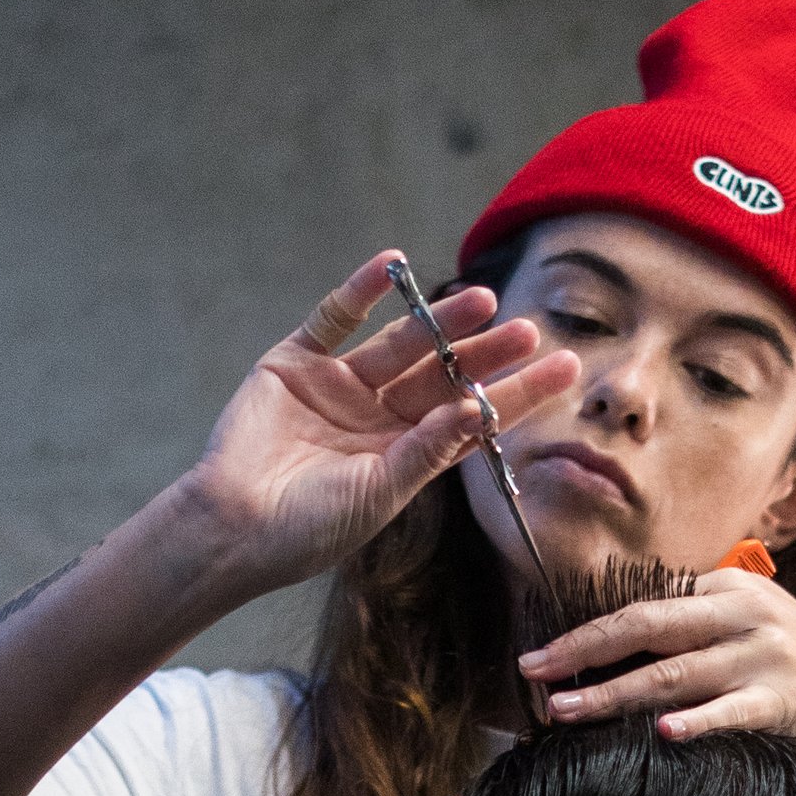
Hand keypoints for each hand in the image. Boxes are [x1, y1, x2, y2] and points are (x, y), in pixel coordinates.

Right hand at [182, 253, 577, 605]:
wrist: (231, 527)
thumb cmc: (308, 529)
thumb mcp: (379, 494)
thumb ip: (428, 450)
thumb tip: (479, 410)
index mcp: (407, 454)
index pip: (475, 416)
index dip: (518, 393)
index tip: (565, 369)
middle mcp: (380, 416)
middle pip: (445, 375)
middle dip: (486, 353)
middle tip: (531, 330)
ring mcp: (339, 386)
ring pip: (401, 344)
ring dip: (438, 320)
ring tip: (482, 300)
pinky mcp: (296, 363)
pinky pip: (335, 318)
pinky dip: (362, 290)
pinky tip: (393, 266)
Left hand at [521, 564, 795, 765]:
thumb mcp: (753, 626)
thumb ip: (696, 626)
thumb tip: (619, 643)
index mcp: (729, 588)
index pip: (643, 603)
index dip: (588, 631)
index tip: (542, 658)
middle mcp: (745, 613)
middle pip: (646, 626)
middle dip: (582, 651)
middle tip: (533, 675)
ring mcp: (766, 656)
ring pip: (673, 674)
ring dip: (613, 695)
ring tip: (566, 713)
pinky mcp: (786, 700)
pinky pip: (730, 711)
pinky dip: (695, 723)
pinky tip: (660, 735)